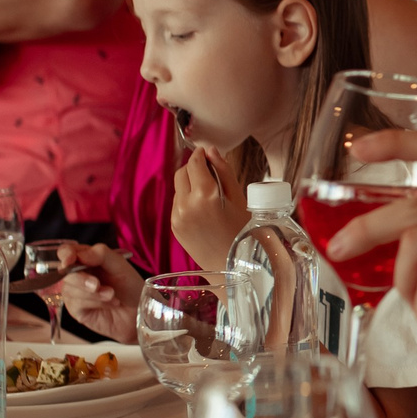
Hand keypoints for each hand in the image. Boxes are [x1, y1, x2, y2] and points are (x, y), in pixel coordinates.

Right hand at [53, 242, 140, 342]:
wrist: (139, 310)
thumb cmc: (130, 286)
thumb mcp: (120, 265)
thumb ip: (101, 254)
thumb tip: (79, 254)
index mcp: (86, 259)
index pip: (66, 252)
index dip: (65, 255)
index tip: (69, 260)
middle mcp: (78, 275)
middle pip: (65, 272)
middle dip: (81, 279)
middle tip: (97, 285)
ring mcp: (75, 293)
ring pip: (70, 289)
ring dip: (94, 293)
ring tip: (112, 295)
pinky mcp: (77, 310)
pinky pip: (77, 304)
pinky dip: (96, 302)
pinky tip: (111, 303)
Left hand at [170, 145, 243, 270]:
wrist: (230, 267)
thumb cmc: (242, 233)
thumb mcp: (239, 198)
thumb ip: (223, 171)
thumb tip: (211, 150)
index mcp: (205, 195)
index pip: (194, 162)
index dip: (201, 154)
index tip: (207, 153)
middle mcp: (186, 205)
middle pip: (182, 172)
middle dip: (193, 168)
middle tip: (210, 172)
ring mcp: (177, 217)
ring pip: (178, 188)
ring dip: (190, 184)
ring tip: (210, 196)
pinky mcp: (174, 226)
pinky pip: (177, 204)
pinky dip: (187, 200)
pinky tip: (204, 210)